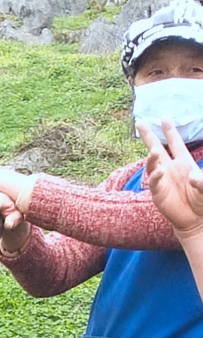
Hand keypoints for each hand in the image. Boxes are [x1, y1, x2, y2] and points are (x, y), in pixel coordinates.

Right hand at [140, 121, 202, 239]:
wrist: (195, 219)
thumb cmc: (202, 201)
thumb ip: (201, 181)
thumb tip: (192, 176)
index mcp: (183, 163)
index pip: (175, 142)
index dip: (169, 130)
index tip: (163, 117)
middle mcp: (170, 169)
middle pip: (156, 148)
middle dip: (148, 135)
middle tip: (140, 122)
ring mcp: (162, 180)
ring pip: (152, 164)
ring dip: (152, 158)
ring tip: (154, 152)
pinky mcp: (158, 194)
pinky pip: (154, 182)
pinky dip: (156, 177)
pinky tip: (160, 172)